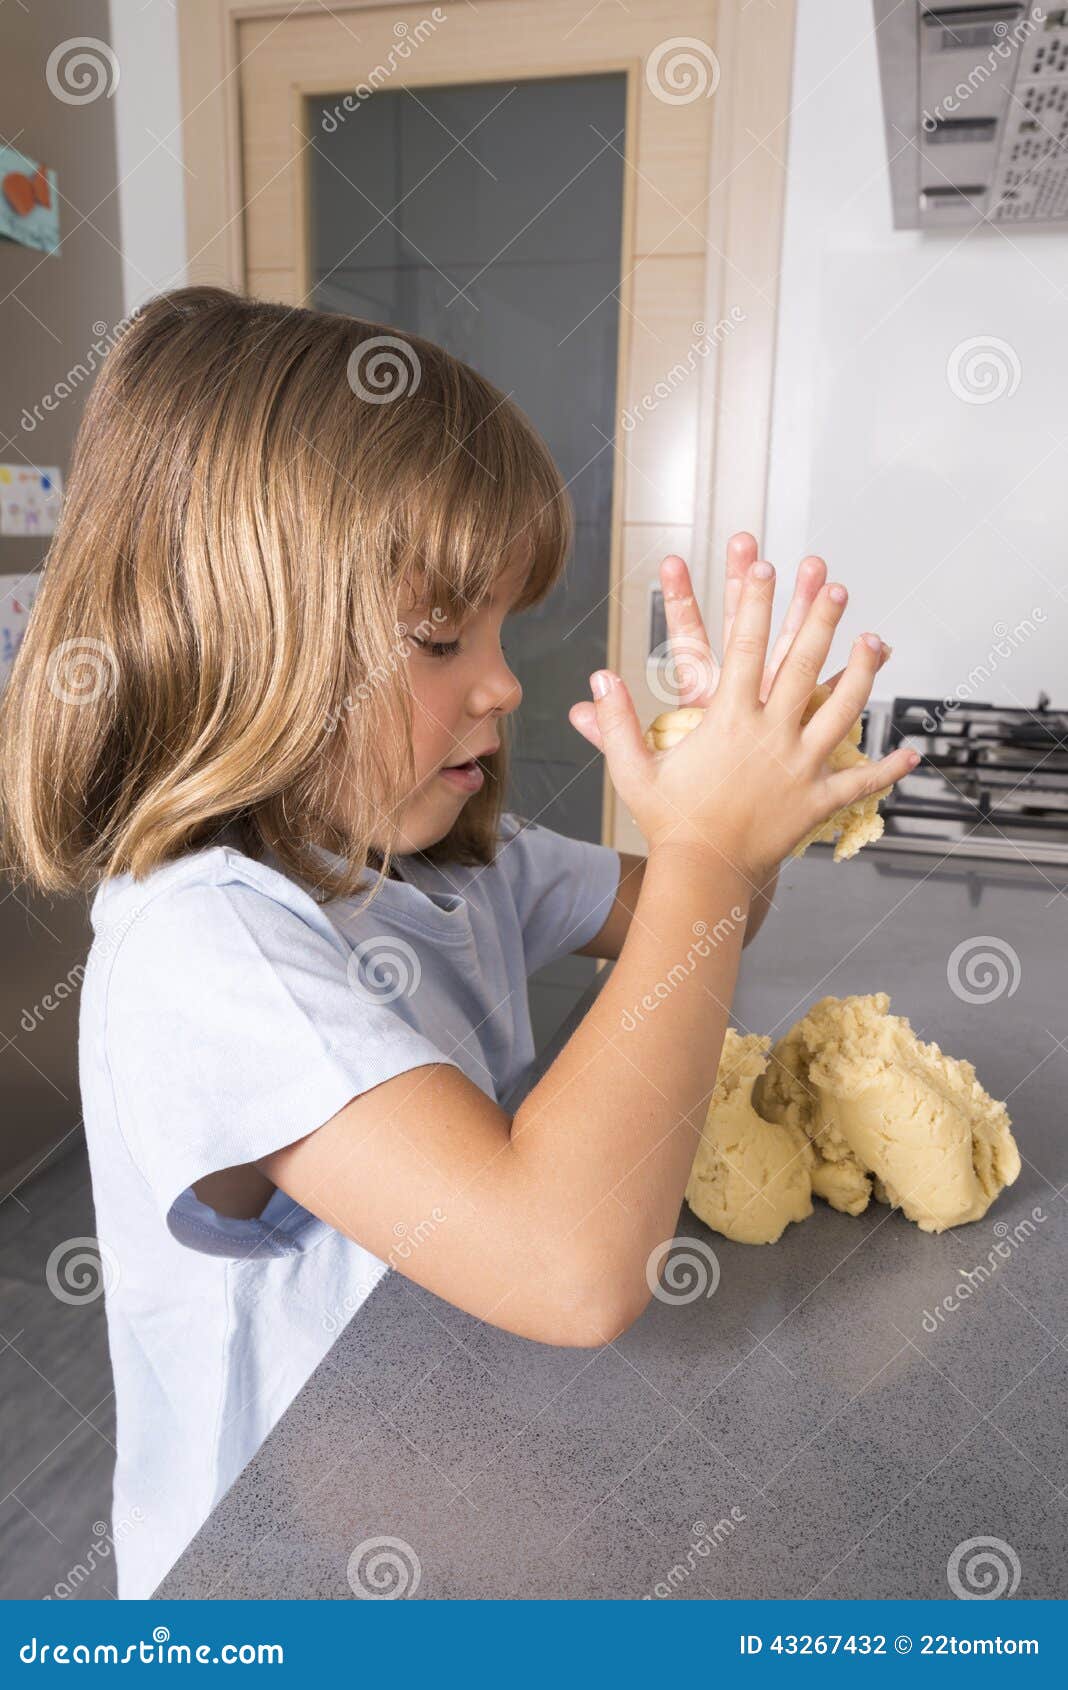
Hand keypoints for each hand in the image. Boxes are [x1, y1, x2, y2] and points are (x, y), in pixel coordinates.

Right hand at [569, 560, 917, 882]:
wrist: (704, 875)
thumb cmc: (669, 823)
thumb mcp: (633, 771)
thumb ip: (616, 722)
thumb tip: (597, 679)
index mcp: (728, 721)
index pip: (743, 648)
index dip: (755, 603)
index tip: (764, 565)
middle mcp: (771, 735)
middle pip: (802, 665)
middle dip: (820, 620)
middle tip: (835, 586)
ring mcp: (801, 766)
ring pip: (842, 710)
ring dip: (862, 673)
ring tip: (876, 641)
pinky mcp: (818, 801)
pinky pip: (860, 782)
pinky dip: (887, 769)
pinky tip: (911, 754)